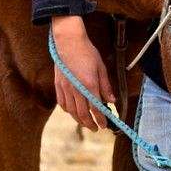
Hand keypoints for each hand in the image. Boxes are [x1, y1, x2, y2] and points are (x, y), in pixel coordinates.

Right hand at [52, 16, 115, 131]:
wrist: (69, 42)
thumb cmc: (87, 52)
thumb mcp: (101, 68)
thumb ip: (106, 87)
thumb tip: (112, 101)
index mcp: (89, 85)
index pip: (96, 109)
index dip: (101, 119)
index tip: (104, 125)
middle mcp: (76, 90)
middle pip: (82, 114)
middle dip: (90, 124)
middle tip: (96, 128)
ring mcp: (65, 88)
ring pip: (71, 111)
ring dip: (79, 120)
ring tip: (86, 123)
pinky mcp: (58, 85)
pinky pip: (62, 103)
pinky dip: (68, 111)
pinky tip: (72, 111)